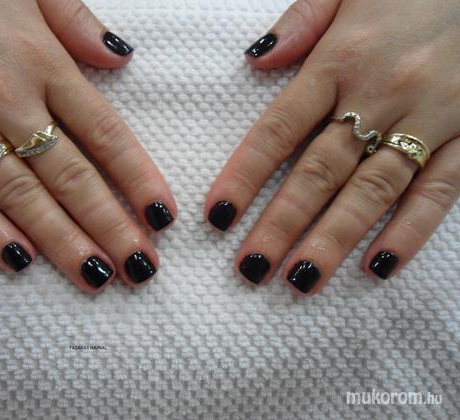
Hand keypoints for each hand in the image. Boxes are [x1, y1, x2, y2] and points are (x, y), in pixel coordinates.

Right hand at [0, 0, 175, 292]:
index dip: (138, 178)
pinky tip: (19, 262)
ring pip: (19, 194)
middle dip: (110, 226)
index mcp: (40, 61)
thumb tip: (122, 59)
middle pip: (70, 175)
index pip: (104, 133)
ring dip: (61, 241)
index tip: (162, 217)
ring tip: (96, 277)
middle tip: (140, 267)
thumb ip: (76, 22)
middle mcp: (5, 98)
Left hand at [206, 0, 459, 294]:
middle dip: (281, 224)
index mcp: (340, 61)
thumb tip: (255, 60)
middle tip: (250, 268)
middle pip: (319, 171)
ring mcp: (427, 120)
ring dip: (334, 239)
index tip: (217, 216)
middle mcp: (378, 96)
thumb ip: (301, 21)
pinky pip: (439, 191)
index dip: (244, 175)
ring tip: (300, 280)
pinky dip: (411, 231)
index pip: (278, 129)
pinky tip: (379, 267)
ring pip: (373, 190)